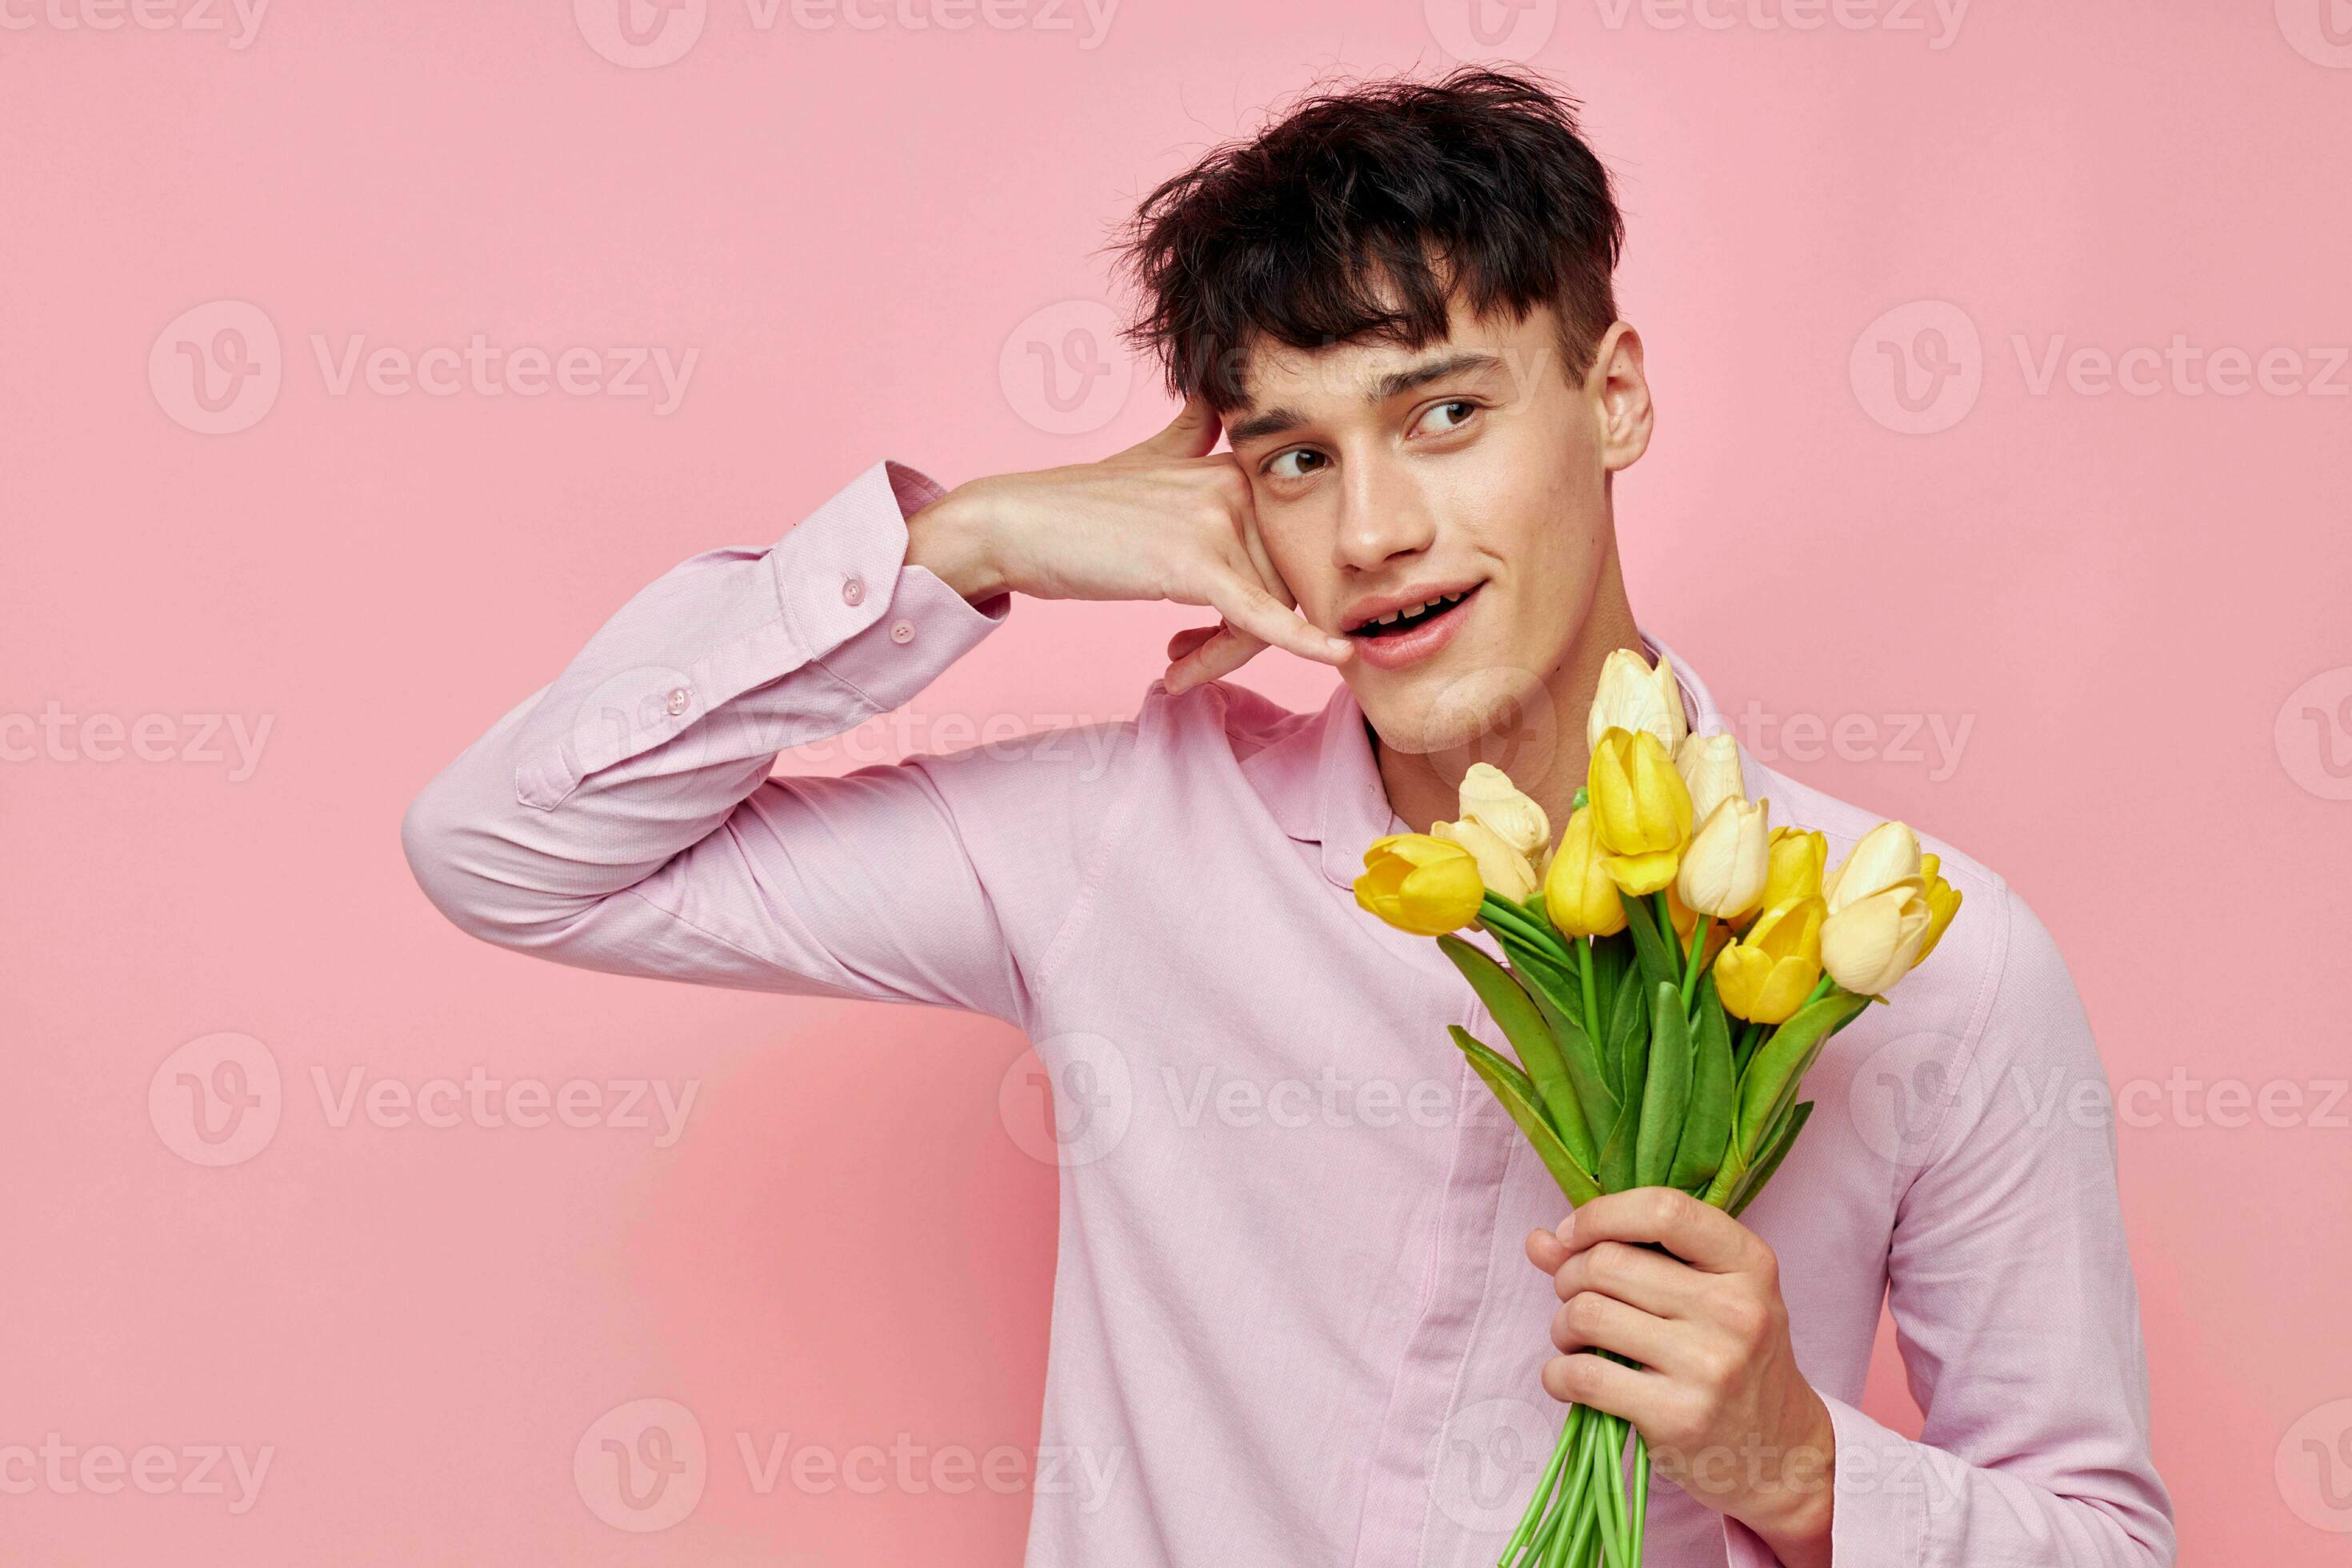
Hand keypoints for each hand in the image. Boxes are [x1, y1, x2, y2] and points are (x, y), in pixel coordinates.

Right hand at [904, 399, 1351, 692]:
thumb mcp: (1148, 461)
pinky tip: (1336, 656)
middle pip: (1280, 587)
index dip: (1264, 599)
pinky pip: (1261, 614)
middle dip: (1237, 639)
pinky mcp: (1196, 563)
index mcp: (1236, 469)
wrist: (1016, 524)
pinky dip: (1302, 642)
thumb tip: (1212, 394)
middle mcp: (1238, 487)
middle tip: (1187, 660)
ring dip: (1221, 657)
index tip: (1210, 633)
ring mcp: (1218, 521)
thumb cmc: (1076, 509)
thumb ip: (1190, 434)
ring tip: (1175, 667)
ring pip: (1264, 614)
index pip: (1284, 550)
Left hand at [1524, 1188, 1835, 1567]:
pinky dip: (1557, 1374)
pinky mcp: (1678, 1416)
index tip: (1570, 1235)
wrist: (1778, 1451)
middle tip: (1575, 1300)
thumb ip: (1626, 1255)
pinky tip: (1570, 1378)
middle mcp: (1736, 1309)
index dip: (1600, 1215)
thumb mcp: (1705, 1293)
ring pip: (1587, 1314)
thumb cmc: (1732, 1356)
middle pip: (1608, 1262)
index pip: (1663, 1210)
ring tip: (1575, 1339)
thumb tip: (1539, 1240)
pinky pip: (1582, 1376)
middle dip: (1569, 1277)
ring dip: (1562, 1326)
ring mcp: (1710, 1365)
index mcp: (1749, 1263)